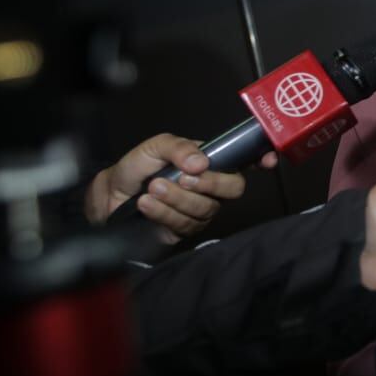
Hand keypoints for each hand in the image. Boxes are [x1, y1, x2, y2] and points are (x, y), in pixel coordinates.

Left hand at [85, 133, 275, 242]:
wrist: (109, 196)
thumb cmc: (136, 168)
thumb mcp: (154, 146)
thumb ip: (178, 147)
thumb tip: (202, 161)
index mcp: (210, 160)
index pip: (244, 159)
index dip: (261, 159)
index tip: (266, 160)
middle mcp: (211, 185)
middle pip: (234, 188)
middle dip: (210, 183)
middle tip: (183, 177)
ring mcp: (201, 209)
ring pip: (206, 208)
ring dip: (177, 198)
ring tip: (153, 188)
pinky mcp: (185, 229)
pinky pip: (185, 224)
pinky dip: (163, 212)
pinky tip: (147, 204)